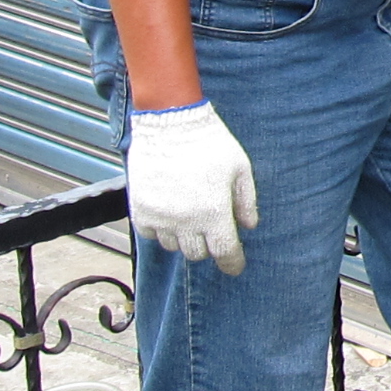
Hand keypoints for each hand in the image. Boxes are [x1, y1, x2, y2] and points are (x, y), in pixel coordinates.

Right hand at [127, 100, 258, 274]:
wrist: (170, 123)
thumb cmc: (210, 142)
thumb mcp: (240, 168)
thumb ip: (246, 201)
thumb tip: (249, 226)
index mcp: (213, 212)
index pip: (224, 252)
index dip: (232, 263)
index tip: (235, 267)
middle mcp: (185, 221)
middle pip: (198, 254)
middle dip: (209, 246)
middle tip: (213, 230)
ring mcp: (160, 217)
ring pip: (174, 247)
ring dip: (185, 238)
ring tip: (191, 217)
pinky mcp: (140, 210)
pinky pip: (152, 235)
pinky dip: (163, 230)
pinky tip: (171, 213)